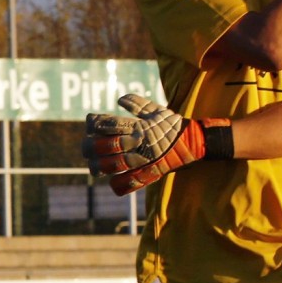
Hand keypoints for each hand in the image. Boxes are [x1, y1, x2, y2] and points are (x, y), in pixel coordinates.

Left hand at [83, 94, 229, 195]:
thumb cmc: (174, 125)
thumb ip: (138, 104)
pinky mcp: (151, 171)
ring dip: (100, 166)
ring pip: (115, 164)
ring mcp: (144, 158)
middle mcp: (140, 142)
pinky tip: (112, 181)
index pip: (111, 124)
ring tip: (93, 166)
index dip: (95, 124)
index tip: (89, 123)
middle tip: (86, 147)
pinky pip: (131, 181)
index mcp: (140, 126)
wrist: (196, 141)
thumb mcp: (158, 110)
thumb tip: (120, 99)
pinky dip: (119, 183)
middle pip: (109, 145)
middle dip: (92, 146)